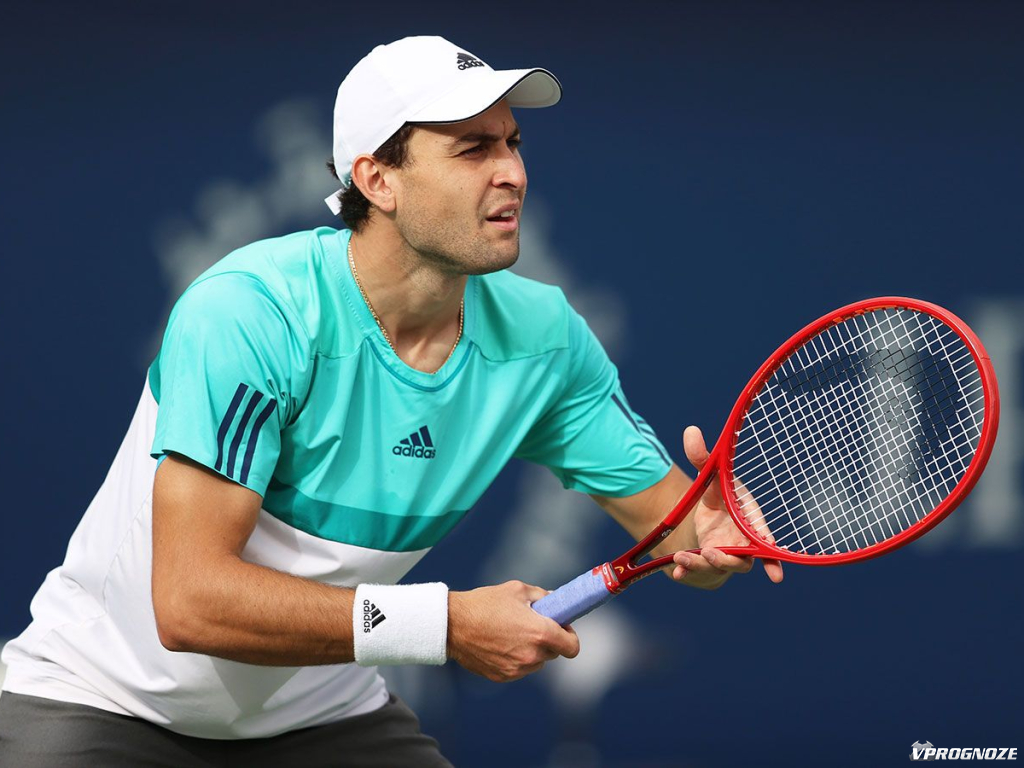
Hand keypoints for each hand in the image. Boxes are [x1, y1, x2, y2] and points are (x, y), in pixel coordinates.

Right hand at [447, 581, 579, 681]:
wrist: (453, 624)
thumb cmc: (485, 604)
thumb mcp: (518, 590)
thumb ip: (543, 596)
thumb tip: (557, 602)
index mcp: (540, 633)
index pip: (572, 646)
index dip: (570, 636)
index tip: (562, 628)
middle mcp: (532, 655)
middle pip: (554, 653)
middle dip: (548, 640)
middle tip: (533, 625)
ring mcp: (517, 669)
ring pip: (536, 661)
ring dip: (532, 650)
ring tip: (512, 633)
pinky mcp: (503, 677)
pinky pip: (519, 668)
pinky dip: (516, 658)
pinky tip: (500, 643)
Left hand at [669, 426, 784, 588]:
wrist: (704, 518)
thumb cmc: (719, 498)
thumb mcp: (710, 479)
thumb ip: (702, 459)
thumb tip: (690, 431)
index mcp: (748, 521)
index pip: (762, 538)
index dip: (770, 554)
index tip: (774, 569)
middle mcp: (741, 544)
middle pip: (741, 561)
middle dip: (727, 561)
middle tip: (710, 552)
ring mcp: (725, 557)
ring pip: (719, 569)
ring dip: (702, 565)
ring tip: (681, 558)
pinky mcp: (709, 566)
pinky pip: (701, 574)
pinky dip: (689, 574)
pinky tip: (676, 572)